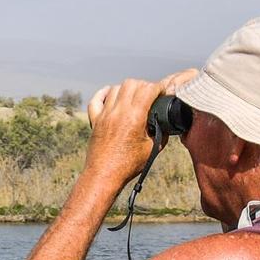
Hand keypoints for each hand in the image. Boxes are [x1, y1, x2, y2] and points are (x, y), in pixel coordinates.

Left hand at [83, 69, 198, 185]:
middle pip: (131, 83)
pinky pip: (96, 100)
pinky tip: (111, 95)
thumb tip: (165, 123)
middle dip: (144, 85)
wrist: (104, 176)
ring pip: (115, 88)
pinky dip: (104, 94)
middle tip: (150, 95)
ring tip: (134, 98)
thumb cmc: (128, 165)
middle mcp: (118, 112)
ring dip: (127, 89)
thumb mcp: (152, 148)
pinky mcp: (95, 121)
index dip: (159, 87)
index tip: (163, 92)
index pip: (148, 88)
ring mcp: (104, 115)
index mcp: (134, 116)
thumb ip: (161, 132)